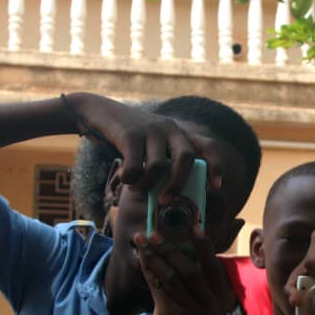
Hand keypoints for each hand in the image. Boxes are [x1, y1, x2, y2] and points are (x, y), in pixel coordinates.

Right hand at [68, 93, 225, 199]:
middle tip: (166, 202)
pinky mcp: (130, 133)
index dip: (216, 166)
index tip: (217, 187)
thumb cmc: (129, 140)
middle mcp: (169, 127)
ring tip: (137, 190)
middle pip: (186, 159)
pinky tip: (124, 180)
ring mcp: (150, 129)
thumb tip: (175, 198)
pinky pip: (135, 166)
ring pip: (158, 166)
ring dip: (147, 185)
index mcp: (179, 132)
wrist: (98, 112)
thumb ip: (165, 163)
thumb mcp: (152, 146)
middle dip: (179, 184)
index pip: (208, 146)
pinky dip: (130, 179)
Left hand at [132, 228, 236, 314]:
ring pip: (172, 276)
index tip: (193, 226)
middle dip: (172, 247)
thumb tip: (181, 243)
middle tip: (156, 232)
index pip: (214, 267)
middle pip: (192, 269)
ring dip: (155, 255)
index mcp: (222, 301)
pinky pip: (159, 286)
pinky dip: (149, 269)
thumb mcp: (194, 303)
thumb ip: (194, 280)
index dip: (204, 245)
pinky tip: (141, 257)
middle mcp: (212, 308)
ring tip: (143, 240)